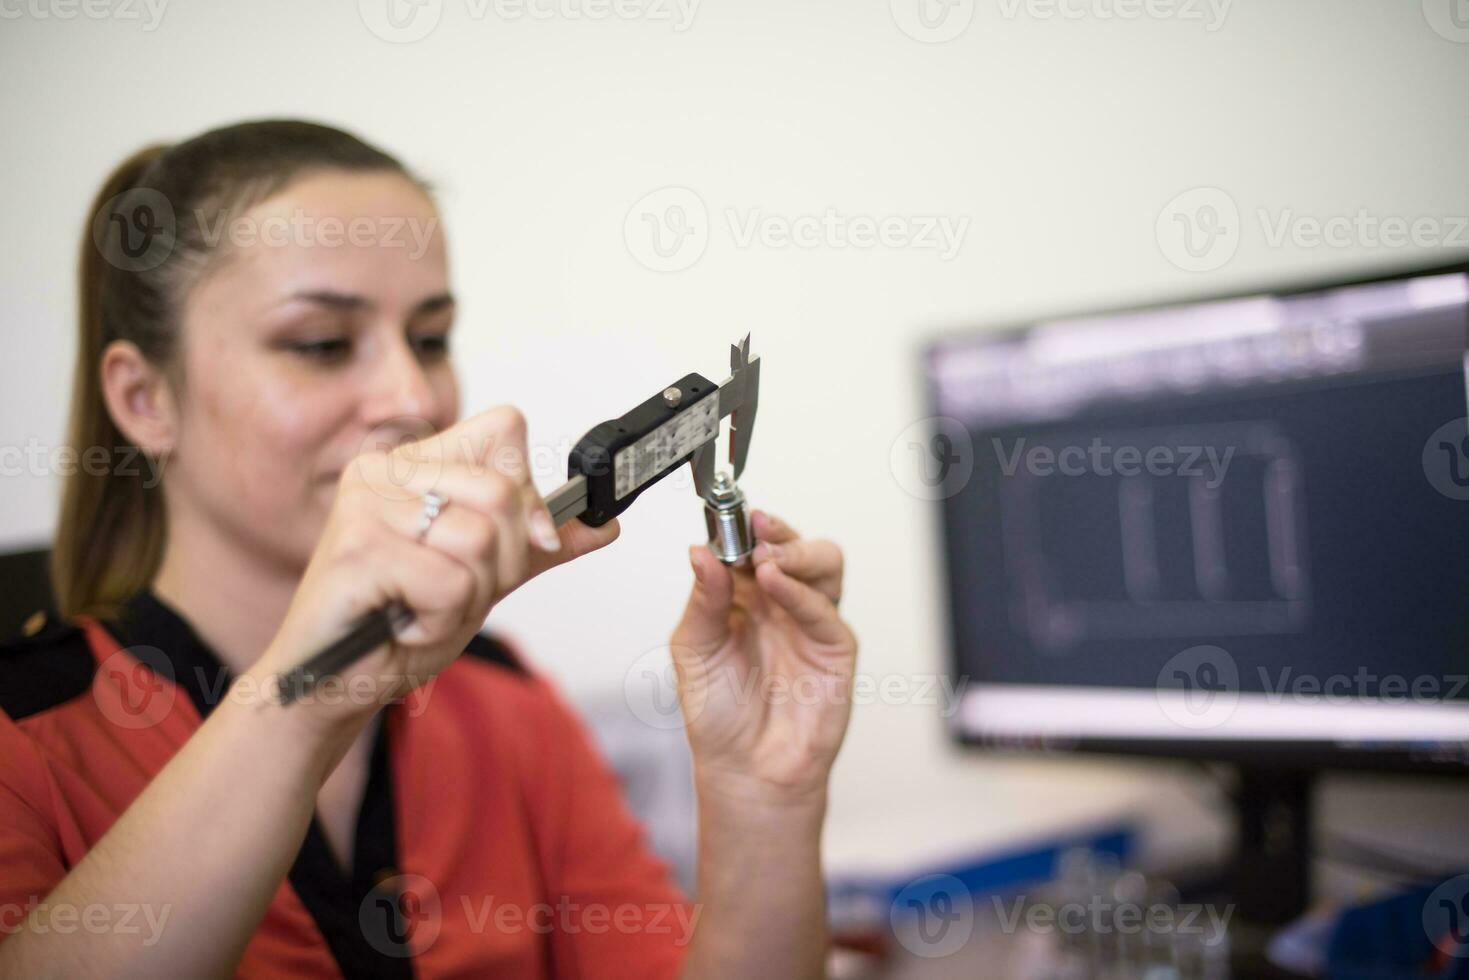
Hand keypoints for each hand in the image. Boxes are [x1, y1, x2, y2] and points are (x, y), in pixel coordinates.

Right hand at [253, 406, 619, 731]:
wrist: (334, 684)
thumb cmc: (397, 625)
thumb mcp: (482, 577)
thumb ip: (536, 546)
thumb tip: (606, 524)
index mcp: (415, 463)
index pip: (506, 429)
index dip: (527, 495)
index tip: (515, 543)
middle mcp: (384, 469)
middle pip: (502, 492)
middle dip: (498, 564)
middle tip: (448, 592)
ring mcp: (365, 505)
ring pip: (479, 540)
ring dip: (465, 598)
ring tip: (419, 608)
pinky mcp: (357, 549)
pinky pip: (449, 583)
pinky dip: (439, 621)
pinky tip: (402, 625)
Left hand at [670, 509, 856, 804]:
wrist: (746, 770)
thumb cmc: (718, 714)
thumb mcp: (694, 649)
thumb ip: (703, 600)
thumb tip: (698, 551)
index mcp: (742, 595)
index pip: (748, 546)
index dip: (738, 527)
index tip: (725, 512)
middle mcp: (779, 602)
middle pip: (793, 545)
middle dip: (776, 531)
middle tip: (754, 527)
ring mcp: (809, 621)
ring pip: (823, 563)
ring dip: (797, 550)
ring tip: (767, 555)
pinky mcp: (833, 647)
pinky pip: (825, 609)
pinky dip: (801, 591)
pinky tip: (777, 583)